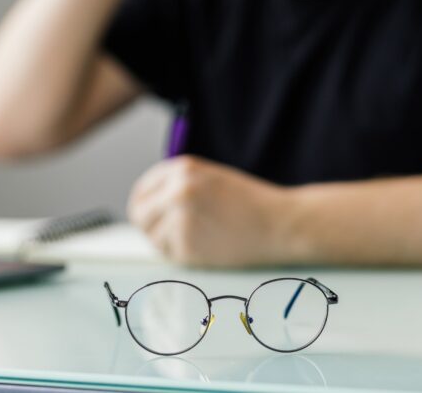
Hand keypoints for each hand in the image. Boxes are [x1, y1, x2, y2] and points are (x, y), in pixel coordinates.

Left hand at [127, 155, 290, 267]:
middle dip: (151, 226)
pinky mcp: (187, 246)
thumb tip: (146, 206)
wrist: (281, 224)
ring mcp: (180, 218)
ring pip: (153, 237)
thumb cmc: (249, 203)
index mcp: (182, 168)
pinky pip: (170, 254)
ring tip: (199, 237)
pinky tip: (207, 246)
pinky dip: (183, 254)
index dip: (145, 205)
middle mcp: (177, 190)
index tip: (151, 216)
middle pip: (140, 215)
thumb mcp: (210, 178)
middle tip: (171, 234)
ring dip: (168, 242)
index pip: (142, 190)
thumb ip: (178, 185)